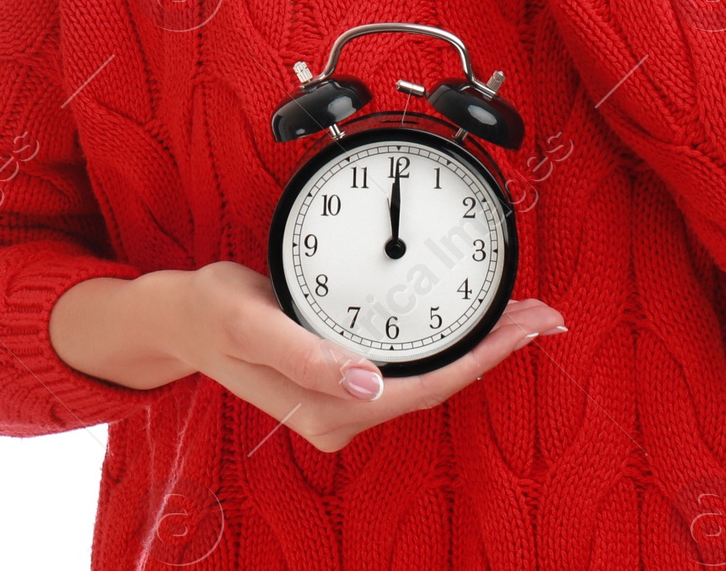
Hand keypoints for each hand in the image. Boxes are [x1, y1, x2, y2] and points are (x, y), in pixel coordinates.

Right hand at [171, 260, 564, 453]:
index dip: (482, 357)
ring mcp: (346, 400)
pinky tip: (470, 321)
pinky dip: (448, 341)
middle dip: (495, 349)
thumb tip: (367, 384)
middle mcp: (344, 413)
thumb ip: (305, 354)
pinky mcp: (346, 379)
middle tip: (544, 312)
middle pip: (439, 383)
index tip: (524, 326)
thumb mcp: (250, 322)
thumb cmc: (213, 314)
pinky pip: (412, 364)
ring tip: (521, 312)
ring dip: (477, 344)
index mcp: (328, 408)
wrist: (182, 319)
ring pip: (430, 375)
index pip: (427, 385)